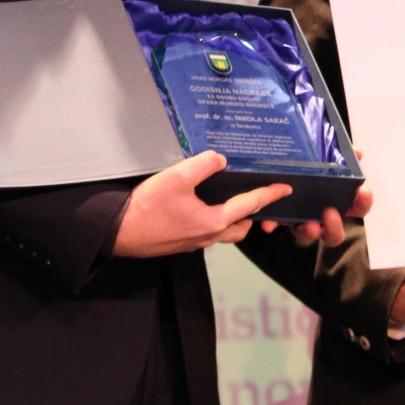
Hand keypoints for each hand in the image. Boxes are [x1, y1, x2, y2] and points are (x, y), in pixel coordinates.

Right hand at [113, 151, 290, 257]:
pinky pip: (206, 233)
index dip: (269, 195)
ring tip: (230, 200)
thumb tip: (221, 160)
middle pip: (241, 226)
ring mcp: (194, 243)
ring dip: (233, 219)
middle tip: (256, 196)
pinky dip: (213, 221)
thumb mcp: (177, 177)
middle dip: (253, 214)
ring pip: (224, 232)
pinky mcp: (180, 243)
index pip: (250, 205)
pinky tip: (201, 207)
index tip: (286, 190)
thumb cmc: (148, 206)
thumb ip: (203, 165)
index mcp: (214, 221)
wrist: (118, 232)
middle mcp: (208, 236)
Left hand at [262, 147, 371, 246]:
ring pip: (307, 234)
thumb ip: (340, 154)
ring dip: (308, 231)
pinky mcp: (279, 217)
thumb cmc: (309, 163)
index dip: (363, 202)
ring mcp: (299, 219)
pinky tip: (270, 221)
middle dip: (334, 227)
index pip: (358, 206)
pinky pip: (276, 223)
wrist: (275, 163)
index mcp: (336, 199)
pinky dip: (273, 222)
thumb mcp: (324, 154)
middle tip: (330, 213)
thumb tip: (357, 152)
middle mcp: (320, 215)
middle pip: (334, 234)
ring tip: (308, 225)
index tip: (361, 191)